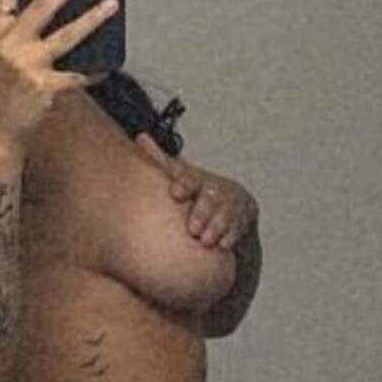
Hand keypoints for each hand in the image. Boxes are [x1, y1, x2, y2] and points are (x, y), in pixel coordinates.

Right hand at [0, 0, 117, 142]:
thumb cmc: (0, 93)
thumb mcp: (1, 57)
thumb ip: (20, 35)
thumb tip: (57, 12)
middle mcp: (9, 46)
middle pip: (42, 6)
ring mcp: (27, 66)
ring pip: (66, 36)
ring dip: (92, 18)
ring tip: (112, 4)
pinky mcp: (44, 87)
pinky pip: (77, 74)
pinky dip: (94, 69)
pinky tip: (109, 63)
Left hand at [134, 133, 257, 250]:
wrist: (235, 202)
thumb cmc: (199, 190)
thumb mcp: (182, 174)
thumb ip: (160, 160)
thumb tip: (140, 136)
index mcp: (197, 181)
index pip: (190, 180)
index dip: (183, 185)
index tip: (176, 192)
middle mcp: (215, 193)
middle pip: (208, 202)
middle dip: (201, 213)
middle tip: (192, 228)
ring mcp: (229, 208)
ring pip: (224, 218)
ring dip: (215, 228)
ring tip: (205, 240)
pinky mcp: (241, 223)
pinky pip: (237, 231)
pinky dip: (230, 238)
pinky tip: (223, 245)